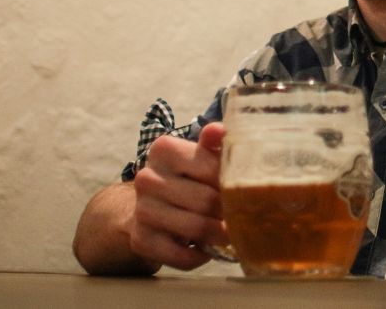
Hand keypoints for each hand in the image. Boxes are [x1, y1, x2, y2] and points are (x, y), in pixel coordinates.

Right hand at [129, 123, 228, 270]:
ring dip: (218, 236)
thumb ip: (214, 143)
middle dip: (228, 212)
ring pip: (195, 228)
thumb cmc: (185, 178)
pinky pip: (181, 256)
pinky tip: (205, 248)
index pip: (212, 168)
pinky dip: (200, 256)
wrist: (147, 206)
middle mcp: (147, 177)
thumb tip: (219, 130)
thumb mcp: (200, 156)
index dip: (233, 184)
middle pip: (206, 201)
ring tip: (228, 233)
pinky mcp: (141, 239)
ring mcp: (141, 209)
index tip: (244, 190)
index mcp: (164, 149)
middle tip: (241, 216)